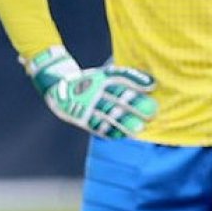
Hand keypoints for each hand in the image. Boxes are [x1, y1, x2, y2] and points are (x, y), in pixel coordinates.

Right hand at [24, 46, 157, 138]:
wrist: (58, 85)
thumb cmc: (91, 80)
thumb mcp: (105, 74)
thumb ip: (128, 77)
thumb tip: (153, 84)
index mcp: (101, 78)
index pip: (121, 79)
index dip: (137, 82)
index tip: (153, 88)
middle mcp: (94, 91)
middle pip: (117, 99)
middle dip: (135, 106)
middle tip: (151, 113)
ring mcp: (86, 105)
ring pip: (107, 115)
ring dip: (124, 123)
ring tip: (138, 129)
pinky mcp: (80, 118)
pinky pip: (96, 126)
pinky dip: (108, 132)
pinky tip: (120, 136)